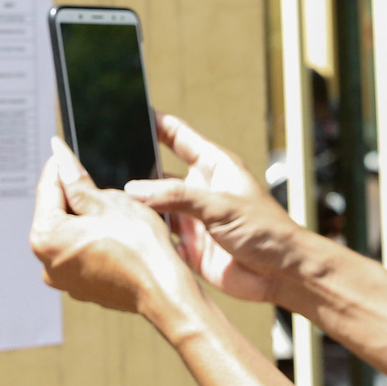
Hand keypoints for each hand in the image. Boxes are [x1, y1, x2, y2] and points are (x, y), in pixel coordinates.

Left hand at [29, 137, 201, 324]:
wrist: (163, 290)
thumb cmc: (139, 246)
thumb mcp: (107, 201)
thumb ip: (76, 180)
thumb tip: (60, 157)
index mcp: (46, 237)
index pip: (46, 189)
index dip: (59, 165)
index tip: (64, 151)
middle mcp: (47, 262)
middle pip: (55, 213)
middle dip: (73, 193)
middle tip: (96, 178)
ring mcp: (64, 278)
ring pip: (70, 233)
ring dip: (84, 216)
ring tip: (110, 207)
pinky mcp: (82, 287)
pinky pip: (81, 252)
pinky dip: (92, 238)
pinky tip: (114, 231)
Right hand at [124, 115, 312, 306]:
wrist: (282, 275)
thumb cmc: (265, 230)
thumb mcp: (219, 205)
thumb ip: (177, 196)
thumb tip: (135, 189)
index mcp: (213, 167)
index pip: (178, 136)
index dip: (156, 122)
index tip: (129, 110)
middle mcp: (199, 190)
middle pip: (158, 171)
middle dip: (135, 166)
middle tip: (104, 160)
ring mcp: (192, 219)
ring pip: (154, 205)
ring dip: (137, 204)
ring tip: (106, 197)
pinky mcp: (189, 247)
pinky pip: (159, 236)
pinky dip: (144, 233)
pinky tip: (124, 229)